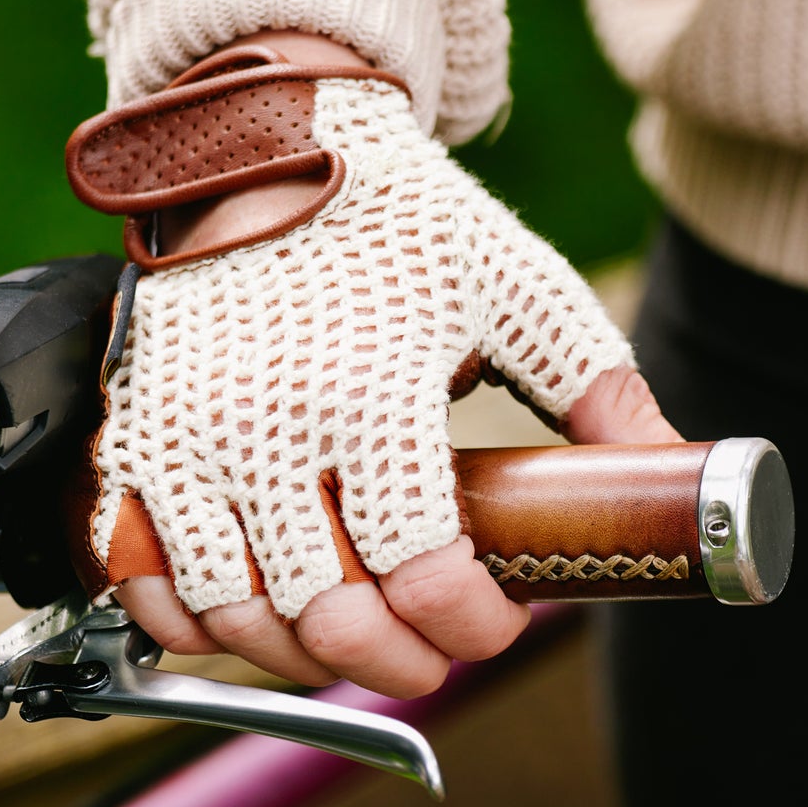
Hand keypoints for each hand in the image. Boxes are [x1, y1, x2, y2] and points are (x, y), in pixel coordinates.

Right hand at [76, 33, 679, 697]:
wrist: (266, 146)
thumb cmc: (400, 220)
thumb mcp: (519, 287)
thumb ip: (598, 386)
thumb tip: (672, 464)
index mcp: (373, 393)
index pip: (423, 571)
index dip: (473, 627)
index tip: (498, 622)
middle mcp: (266, 427)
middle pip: (326, 614)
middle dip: (399, 660)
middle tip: (434, 654)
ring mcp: (186, 438)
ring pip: (234, 615)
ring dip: (304, 654)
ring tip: (358, 638)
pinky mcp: (135, 438)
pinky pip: (143, 580)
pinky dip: (197, 625)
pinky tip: (257, 615)